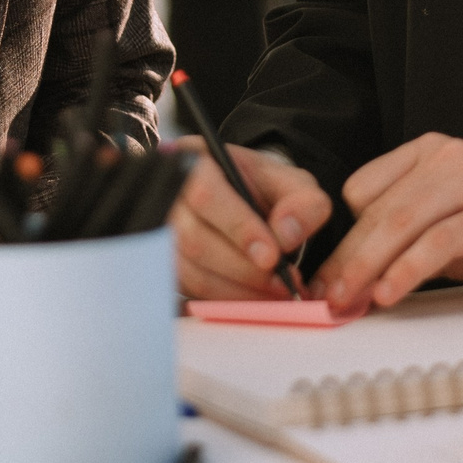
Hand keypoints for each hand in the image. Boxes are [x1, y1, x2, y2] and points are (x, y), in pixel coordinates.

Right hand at [169, 142, 333, 298]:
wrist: (242, 200)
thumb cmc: (261, 188)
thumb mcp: (290, 182)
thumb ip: (301, 202)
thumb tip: (287, 235)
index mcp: (195, 162)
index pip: (206, 194)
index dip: (238, 227)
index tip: (272, 256)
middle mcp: (167, 198)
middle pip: (195, 239)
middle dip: (244, 269)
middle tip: (284, 283)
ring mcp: (160, 235)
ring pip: (190, 271)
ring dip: (238, 291)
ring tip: (276, 293)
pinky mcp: (165, 267)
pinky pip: (189, 292)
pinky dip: (226, 301)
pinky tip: (256, 300)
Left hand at [315, 135, 462, 314]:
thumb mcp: (436, 225)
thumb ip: (395, 238)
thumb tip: (344, 276)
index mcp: (428, 151)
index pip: (364, 187)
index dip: (343, 235)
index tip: (327, 273)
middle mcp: (450, 157)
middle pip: (381, 208)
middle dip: (348, 257)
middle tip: (328, 293)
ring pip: (404, 221)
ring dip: (369, 265)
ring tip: (352, 297)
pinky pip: (440, 241)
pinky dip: (409, 269)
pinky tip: (391, 290)